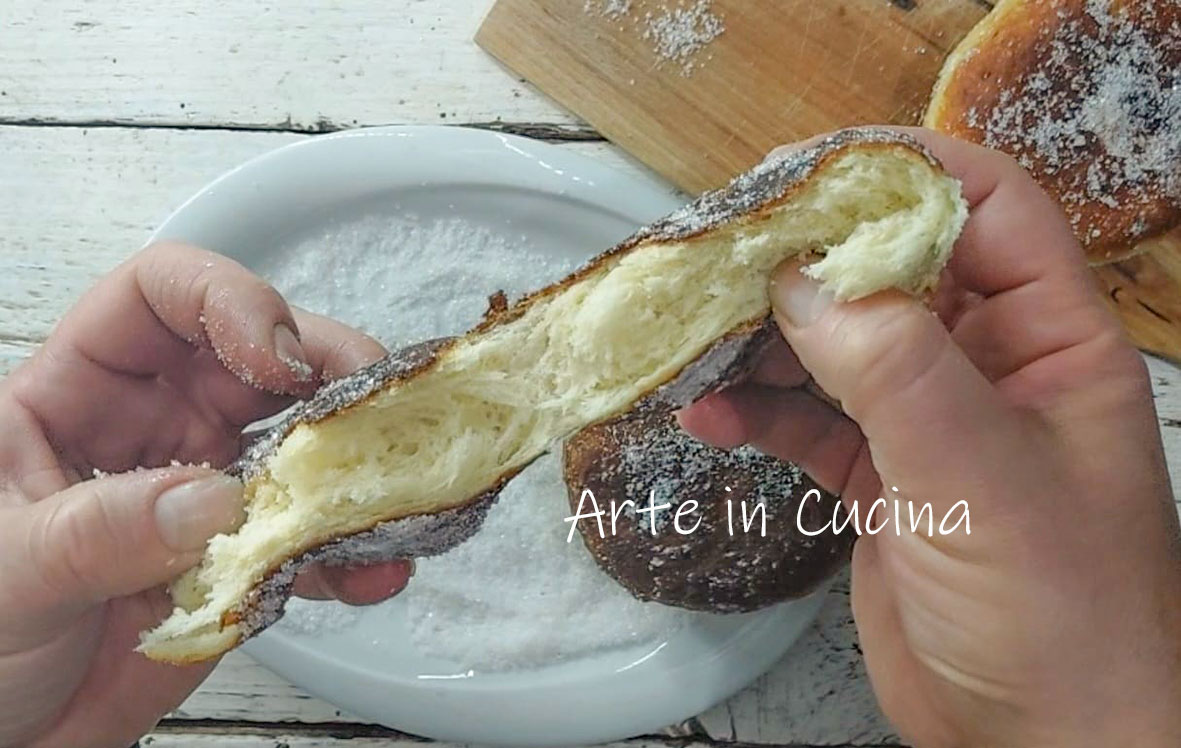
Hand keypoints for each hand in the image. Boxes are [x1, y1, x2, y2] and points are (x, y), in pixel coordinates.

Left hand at [0, 243, 412, 747]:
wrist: (3, 739)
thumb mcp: (7, 572)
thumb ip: (99, 532)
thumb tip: (212, 498)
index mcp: (78, 395)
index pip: (158, 298)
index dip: (225, 301)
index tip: (276, 358)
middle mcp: (153, 427)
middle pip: (256, 359)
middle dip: (325, 372)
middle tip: (374, 409)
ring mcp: (203, 493)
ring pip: (299, 445)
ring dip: (353, 463)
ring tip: (393, 490)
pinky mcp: (240, 560)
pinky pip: (309, 539)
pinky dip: (351, 552)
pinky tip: (376, 570)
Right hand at [680, 129, 1180, 745]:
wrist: (1040, 746)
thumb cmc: (1056, 614)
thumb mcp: (978, 476)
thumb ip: (893, 367)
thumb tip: (803, 279)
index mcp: (1050, 341)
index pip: (987, 209)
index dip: (904, 174)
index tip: (806, 175)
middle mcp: (989, 367)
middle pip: (892, 272)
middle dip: (808, 261)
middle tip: (718, 256)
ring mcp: (930, 424)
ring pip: (838, 347)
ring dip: (765, 341)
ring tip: (692, 338)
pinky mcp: (882, 480)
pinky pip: (811, 422)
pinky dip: (758, 413)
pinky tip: (709, 417)